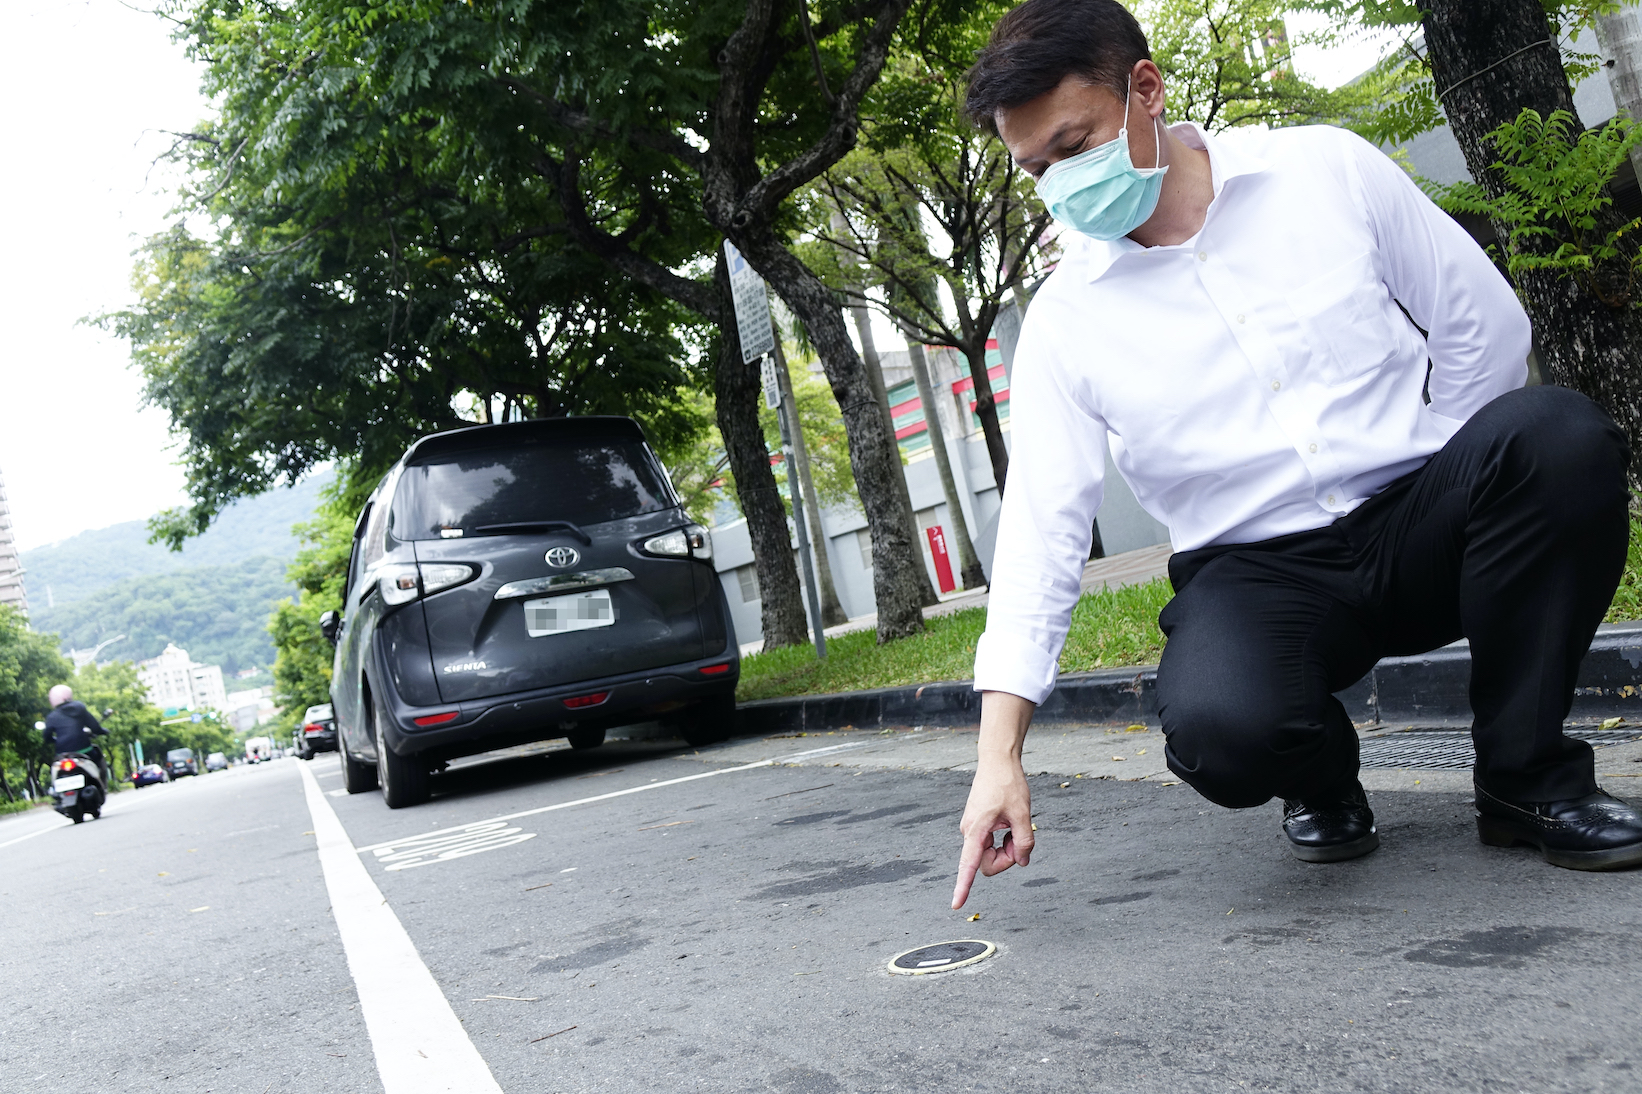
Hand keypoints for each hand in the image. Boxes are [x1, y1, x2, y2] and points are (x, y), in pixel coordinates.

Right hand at [952, 753, 1033, 908]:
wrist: (997, 761)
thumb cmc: (1008, 784)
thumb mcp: (1023, 813)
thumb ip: (1024, 842)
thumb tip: (1022, 862)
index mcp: (976, 830)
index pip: (969, 865)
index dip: (963, 886)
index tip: (957, 904)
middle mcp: (969, 832)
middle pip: (987, 864)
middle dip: (1006, 858)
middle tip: (1019, 839)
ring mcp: (972, 830)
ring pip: (990, 854)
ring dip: (1006, 847)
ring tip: (1014, 824)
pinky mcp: (978, 826)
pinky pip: (990, 844)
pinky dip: (1003, 840)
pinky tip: (1008, 822)